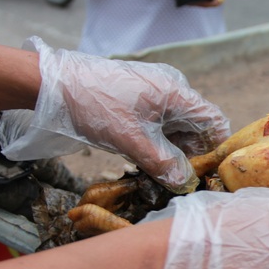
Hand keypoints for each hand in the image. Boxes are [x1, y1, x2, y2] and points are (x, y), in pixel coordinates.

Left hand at [0, 36, 230, 193]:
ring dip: (173, 149)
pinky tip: (147, 156)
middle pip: (197, 125)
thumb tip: (185, 183)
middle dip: (192, 153)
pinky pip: (161, 122)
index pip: (214, 121)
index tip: (207, 172)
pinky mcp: (141, 96)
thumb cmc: (95, 106)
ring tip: (160, 171)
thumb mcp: (131, 141)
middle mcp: (172, 88)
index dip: (215, 148)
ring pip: (177, 126)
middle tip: (180, 178)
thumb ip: (163, 164)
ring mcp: (156, 91)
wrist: (52, 85)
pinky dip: (159, 140)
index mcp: (177, 93)